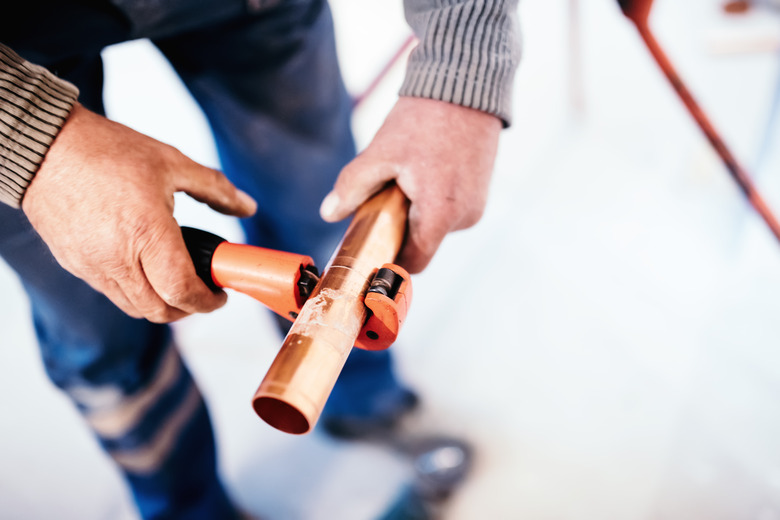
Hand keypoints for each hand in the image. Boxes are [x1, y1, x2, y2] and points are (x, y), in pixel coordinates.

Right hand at [22, 103, 256, 322]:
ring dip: (161, 304)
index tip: (219, 294)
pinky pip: (111, 293)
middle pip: (160, 311)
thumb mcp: (171, 162)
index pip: (182, 291)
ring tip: (175, 280)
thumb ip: (215, 188)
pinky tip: (144, 267)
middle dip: (188, 308)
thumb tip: (247, 206)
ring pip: (134, 307)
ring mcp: (92, 266)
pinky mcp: (74, 265)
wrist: (44, 147)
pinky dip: (135, 292)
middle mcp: (117, 259)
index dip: (208, 301)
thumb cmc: (106, 151)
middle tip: (202, 290)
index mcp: (147, 234)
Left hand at [319, 97, 500, 272]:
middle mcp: (465, 217)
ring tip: (408, 176)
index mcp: (441, 214)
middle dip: (399, 229)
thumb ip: (352, 187)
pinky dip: (432, 201)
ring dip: (416, 213)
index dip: (389, 261)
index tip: (370, 251)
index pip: (414, 262)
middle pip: (422, 243)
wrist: (467, 85)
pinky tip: (425, 171)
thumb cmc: (424, 118)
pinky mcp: (480, 193)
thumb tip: (329, 214)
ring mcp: (477, 205)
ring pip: (435, 226)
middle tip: (383, 199)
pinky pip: (449, 210)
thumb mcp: (381, 152)